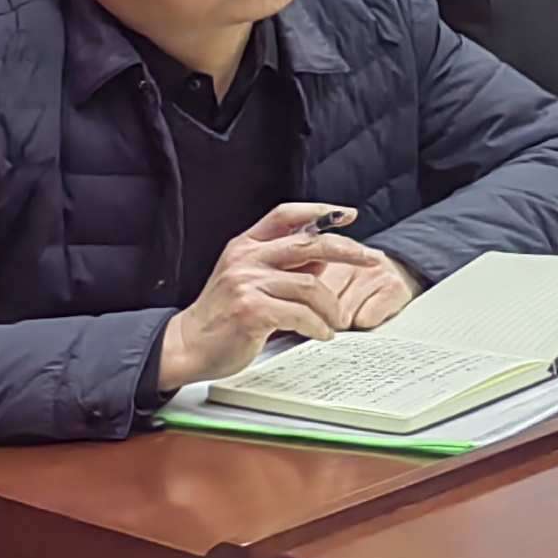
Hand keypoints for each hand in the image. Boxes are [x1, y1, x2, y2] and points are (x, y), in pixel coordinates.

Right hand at [152, 203, 394, 389]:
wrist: (185, 347)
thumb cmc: (220, 316)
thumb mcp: (248, 280)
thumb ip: (283, 265)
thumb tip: (324, 258)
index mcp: (244, 246)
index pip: (285, 214)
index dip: (320, 211)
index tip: (348, 214)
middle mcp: (246, 258)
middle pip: (310, 244)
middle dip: (349, 251)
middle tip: (372, 261)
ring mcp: (247, 283)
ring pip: (311, 285)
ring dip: (331, 307)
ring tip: (336, 321)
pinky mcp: (252, 310)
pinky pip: (301, 314)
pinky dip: (318, 326)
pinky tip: (321, 334)